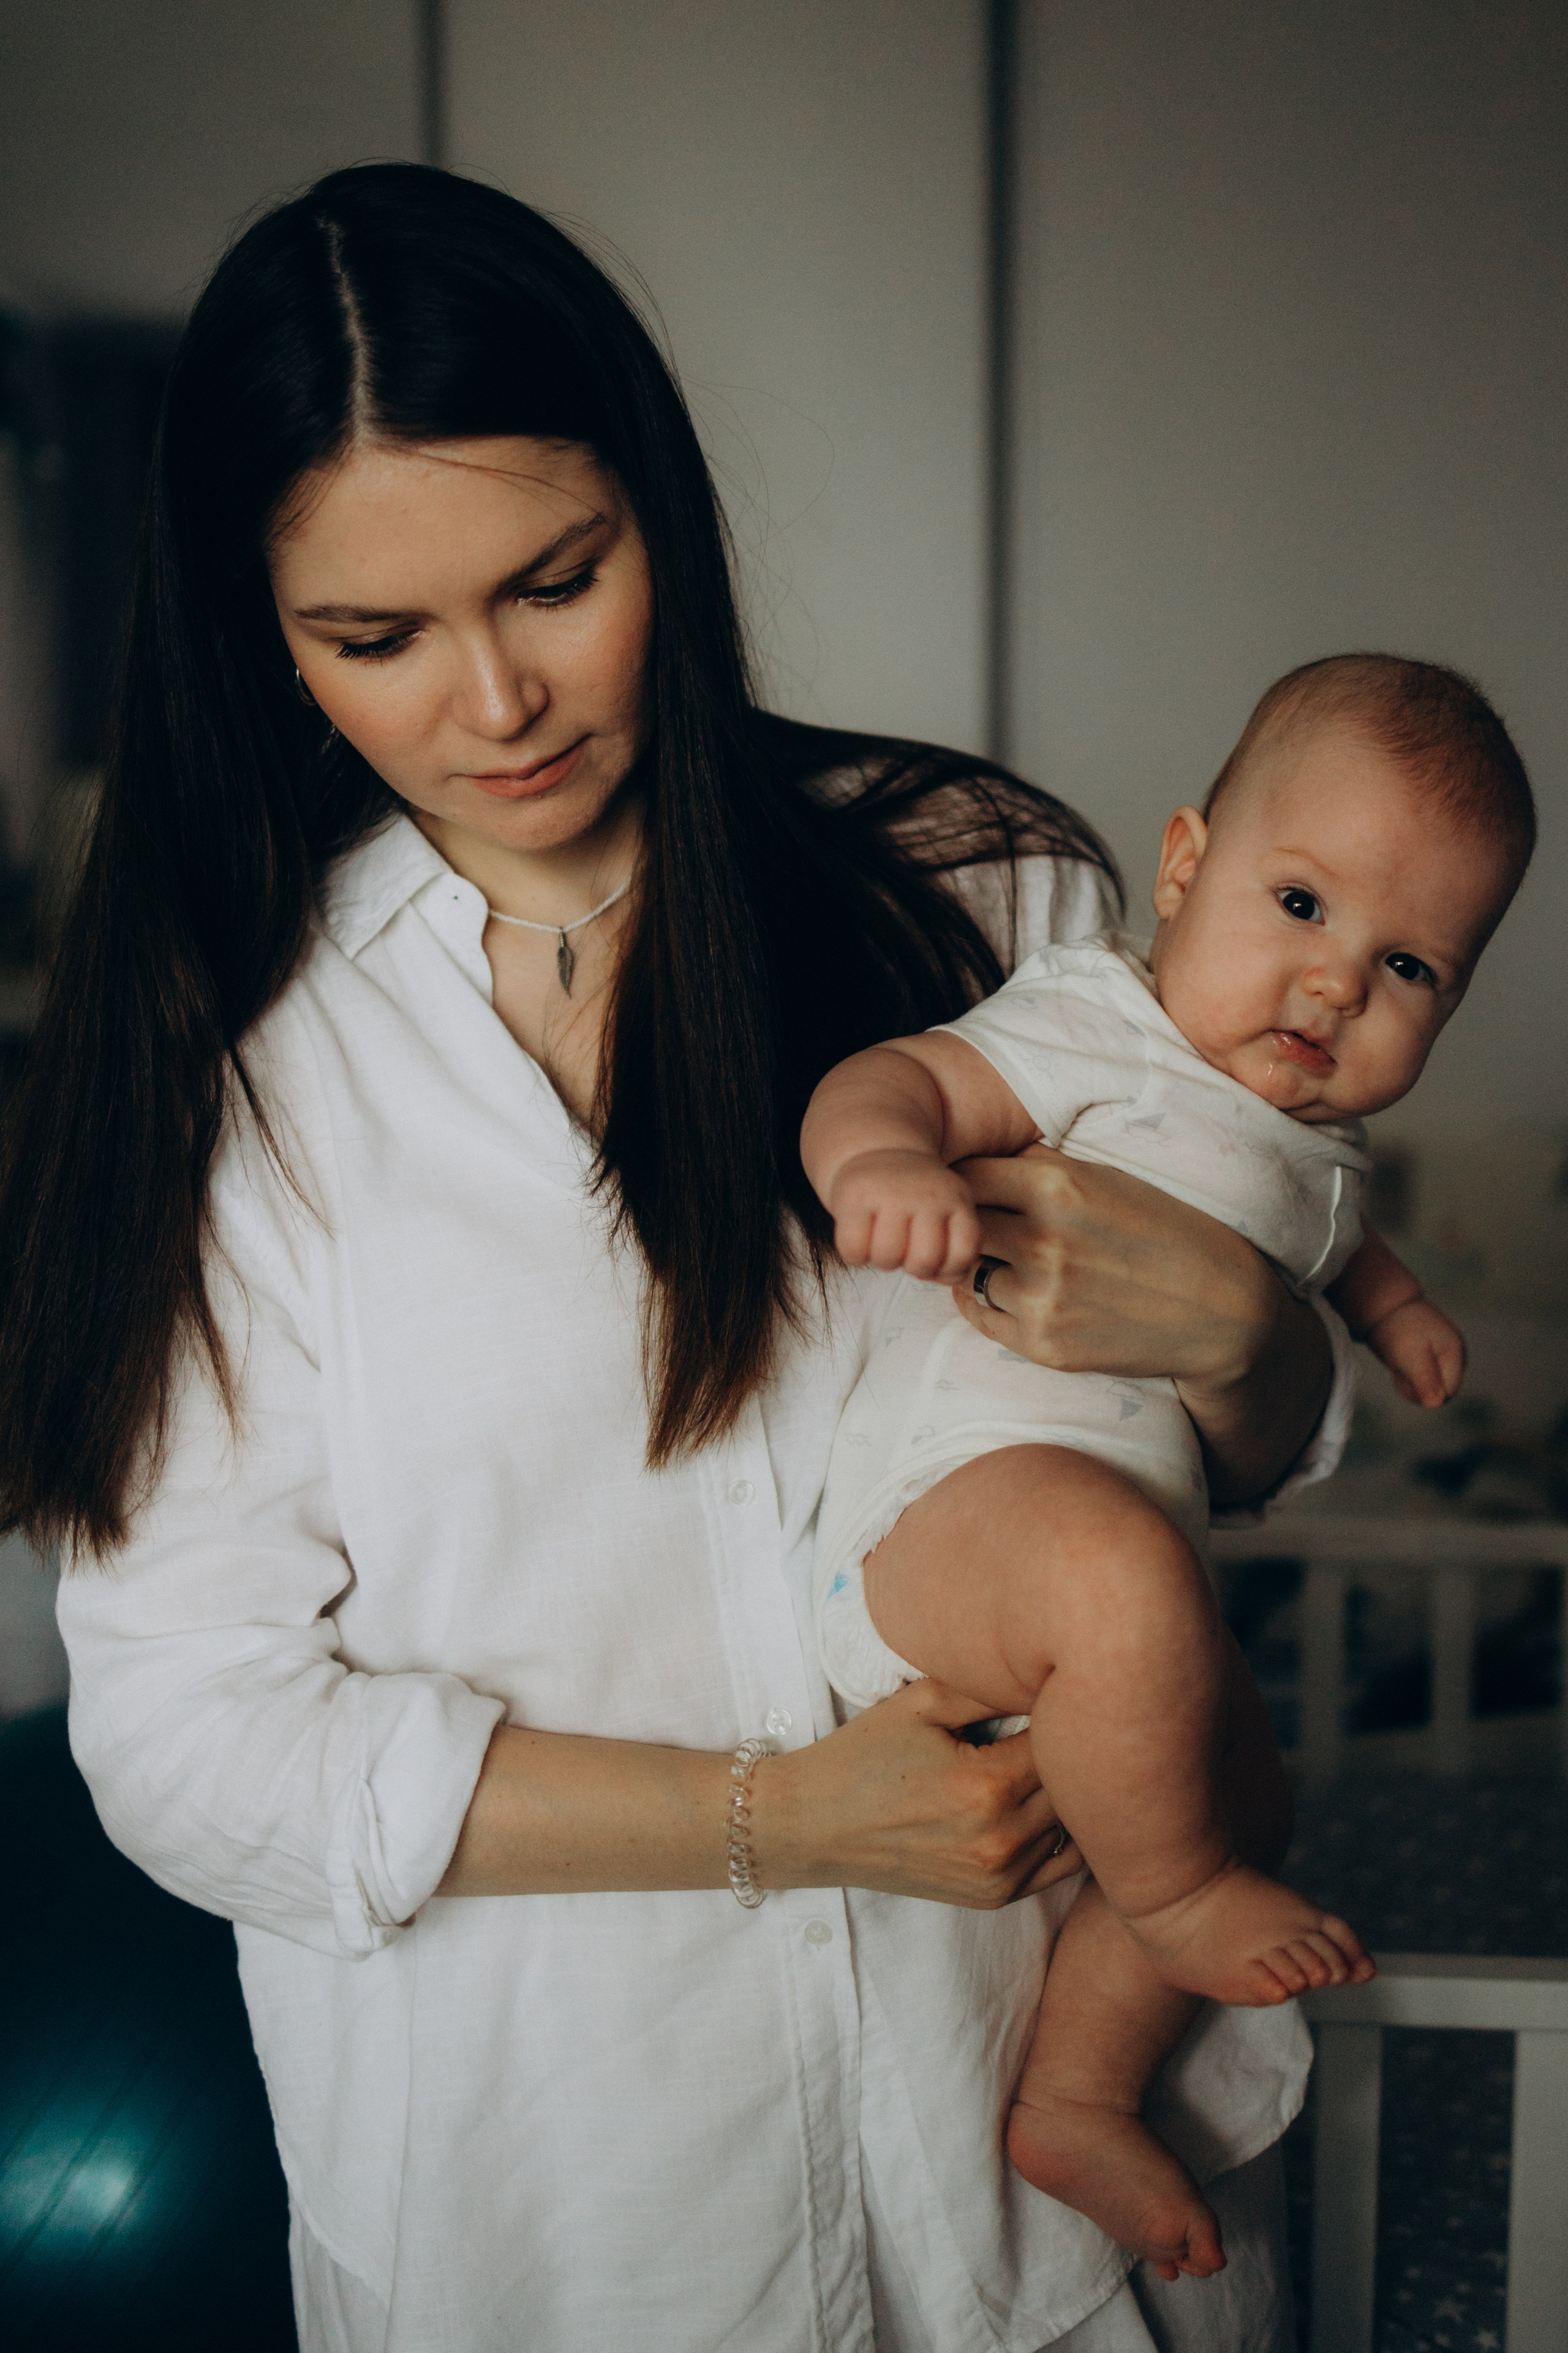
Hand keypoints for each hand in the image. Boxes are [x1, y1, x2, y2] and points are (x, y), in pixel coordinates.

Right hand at [750, 1678, 1080, 1906]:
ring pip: (1073, 1825)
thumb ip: (991, 1688)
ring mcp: (1001, 1876)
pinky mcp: (996, 1898)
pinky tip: (1051, 1803)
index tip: (1058, 1690)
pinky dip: (1066, 1833)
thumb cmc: (865, 1756)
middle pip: (1075, 1786)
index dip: (1064, 1712)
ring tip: (1057, 1758)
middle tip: (1065, 1719)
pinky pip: (1061, 1865)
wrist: (816, 1826)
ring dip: (1070, 1791)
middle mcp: (1001, 1838)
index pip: (1061, 1741)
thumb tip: (1048, 1674)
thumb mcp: (922, 1701)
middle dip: (1072, 1750)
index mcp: (986, 1784)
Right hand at [829, 1149, 981, 1281]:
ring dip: (884, 1262)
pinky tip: (861, 1241)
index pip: (963, 1254)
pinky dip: (856, 1257)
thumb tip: (943, 1278)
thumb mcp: (948, 1210)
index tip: (936, 1259)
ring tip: (884, 1244)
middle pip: (924, 1261)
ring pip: (887, 1257)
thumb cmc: (917, 1197)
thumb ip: (955, 1248)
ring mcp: (890, 1194)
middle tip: (907, 1253)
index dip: (948, 1269)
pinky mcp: (854, 1197)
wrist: (878, 1150)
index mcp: (956, 1199)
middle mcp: (927, 1194)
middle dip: (914, 1269)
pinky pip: (854, 1250)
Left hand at [946, 1145, 1279, 1384]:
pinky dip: (985, 1300)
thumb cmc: (1162, 1233)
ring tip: (1004, 1256)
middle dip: (959, 1221)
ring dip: (977, 1262)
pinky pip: (981, 1315)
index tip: (968, 1185)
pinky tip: (1010, 1288)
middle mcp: (1043, 1242)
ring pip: (966, 1271)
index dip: (962, 1179)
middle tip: (968, 1222)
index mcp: (1059, 1187)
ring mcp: (1041, 1299)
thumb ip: (1041, 1168)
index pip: (967, 1174)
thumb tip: (978, 1158)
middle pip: (956, 1225)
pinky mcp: (1043, 1345)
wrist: (1219, 1310)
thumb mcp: (1107, 1179)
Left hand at [1366, 1296, 1465, 1406]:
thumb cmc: (1397, 1330)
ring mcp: (1443, 1352)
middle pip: (1441, 1390)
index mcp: (1456, 1353)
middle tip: (1401, 1368)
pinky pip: (1422, 1375)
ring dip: (1411, 1380)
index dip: (1425, 1392)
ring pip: (1430, 1384)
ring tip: (1399, 1362)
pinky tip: (1399, 1361)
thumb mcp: (1411, 1357)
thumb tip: (1436, 1404)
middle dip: (1418, 1387)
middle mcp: (1455, 1354)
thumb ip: (1425, 1381)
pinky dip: (1408, 1372)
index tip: (1406, 1376)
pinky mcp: (1430, 1352)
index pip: (1448, 1391)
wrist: (1382, 1304)